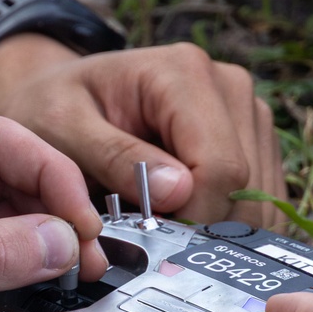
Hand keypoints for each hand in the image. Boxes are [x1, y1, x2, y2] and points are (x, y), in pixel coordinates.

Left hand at [0, 34, 285, 227]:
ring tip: (158, 221)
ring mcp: (247, 112)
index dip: (190, 217)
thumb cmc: (54, 108)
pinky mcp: (254, 140)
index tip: (147, 238)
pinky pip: (258, 201)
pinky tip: (181, 219)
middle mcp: (229, 85)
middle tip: (147, 237)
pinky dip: (223, 223)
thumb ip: (114, 157)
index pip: (218, 166)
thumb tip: (178, 192)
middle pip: (244, 185)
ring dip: (213, 227)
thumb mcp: (62, 129)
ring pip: (258, 200)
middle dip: (200, 225)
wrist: (62, 94)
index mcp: (183, 72)